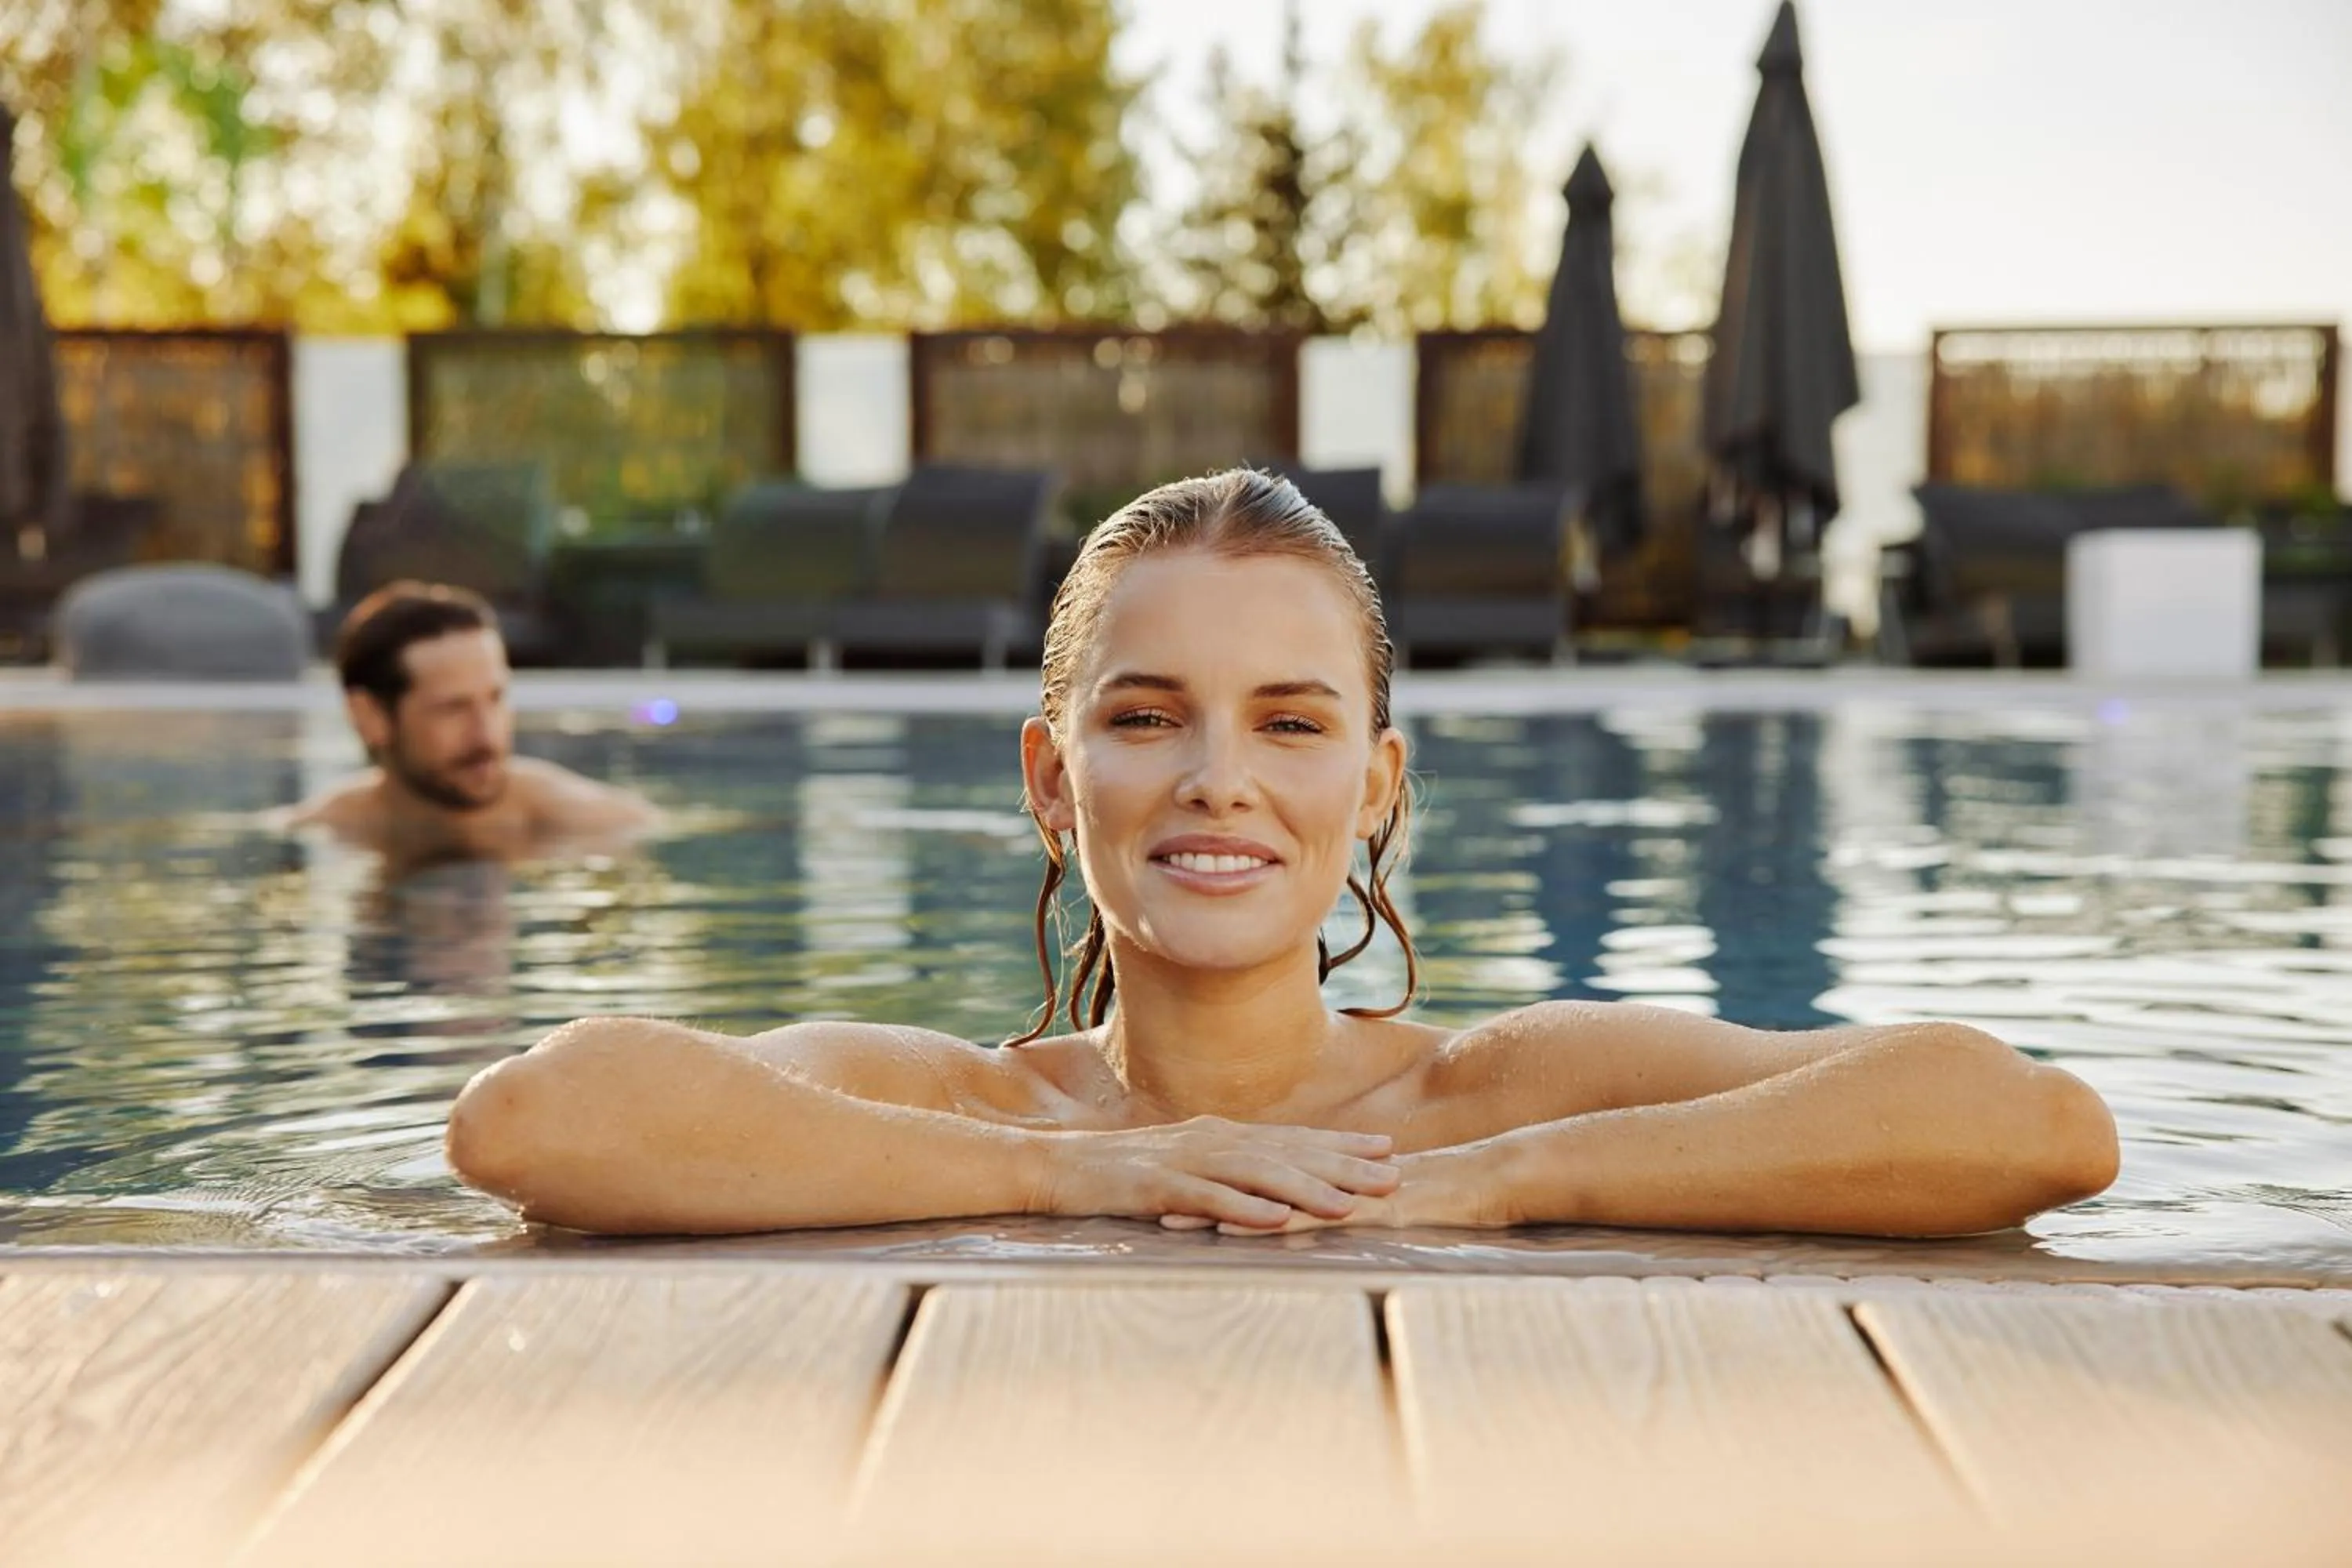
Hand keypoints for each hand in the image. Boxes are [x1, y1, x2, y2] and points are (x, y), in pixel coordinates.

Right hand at [1032, 1117, 1398, 1228]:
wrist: (1054, 1166)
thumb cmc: (1117, 1173)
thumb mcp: (1182, 1166)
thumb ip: (1225, 1172)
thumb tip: (1269, 1189)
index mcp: (1218, 1134)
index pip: (1292, 1138)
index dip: (1341, 1144)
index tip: (1387, 1150)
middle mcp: (1210, 1140)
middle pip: (1287, 1152)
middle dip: (1343, 1165)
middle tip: (1393, 1176)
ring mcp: (1184, 1161)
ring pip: (1257, 1173)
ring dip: (1306, 1189)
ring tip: (1350, 1204)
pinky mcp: (1157, 1186)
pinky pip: (1208, 1198)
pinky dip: (1244, 1207)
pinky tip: (1275, 1219)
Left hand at [1162, 1143, 1511, 1235]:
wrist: (1495, 1177)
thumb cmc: (1447, 1193)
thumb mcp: (1386, 1200)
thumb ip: (1349, 1203)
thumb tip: (1320, 1215)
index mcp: (1323, 1173)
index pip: (1251, 1172)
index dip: (1204, 1176)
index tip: (1159, 1184)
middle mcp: (1323, 1176)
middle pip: (1244, 1180)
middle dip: (1193, 1188)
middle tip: (1141, 1198)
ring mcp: (1340, 1189)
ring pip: (1266, 1197)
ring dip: (1216, 1208)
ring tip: (1167, 1218)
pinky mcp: (1363, 1209)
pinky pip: (1310, 1218)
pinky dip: (1270, 1225)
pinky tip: (1236, 1232)